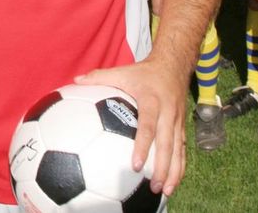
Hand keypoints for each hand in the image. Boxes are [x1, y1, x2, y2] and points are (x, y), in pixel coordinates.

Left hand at [75, 58, 186, 196]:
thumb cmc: (143, 72)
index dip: (142, 146)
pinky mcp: (182, 127)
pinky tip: (173, 183)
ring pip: (178, 150)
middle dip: (162, 167)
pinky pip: (183, 150)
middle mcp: (168, 113)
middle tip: (153, 187)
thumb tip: (74, 81)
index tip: (135, 165)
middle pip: (167, 144)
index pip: (148, 126)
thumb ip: (98, 76)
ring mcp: (177, 122)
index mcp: (152, 100)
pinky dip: (180, 168)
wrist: (172, 66)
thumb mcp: (122, 71)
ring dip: (173, 172)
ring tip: (165, 192)